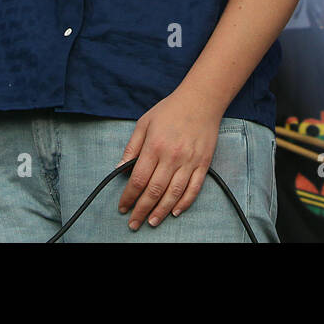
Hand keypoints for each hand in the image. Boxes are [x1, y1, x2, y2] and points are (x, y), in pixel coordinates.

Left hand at [116, 88, 223, 230]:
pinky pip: (194, 188)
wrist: (201, 100)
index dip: (129, 197)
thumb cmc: (170, 110)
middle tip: (133, 223)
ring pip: (174, 194)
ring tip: (151, 222)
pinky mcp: (203, 163)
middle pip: (154, 191)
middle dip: (141, 210)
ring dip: (161, 211)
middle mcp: (172, 157)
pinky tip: (174, 212)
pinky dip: (184, 203)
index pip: (138, 179)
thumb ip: (132, 147)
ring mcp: (189, 161)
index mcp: (154, 146)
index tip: (122, 207)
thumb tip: (119, 168)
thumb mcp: (144, 123)